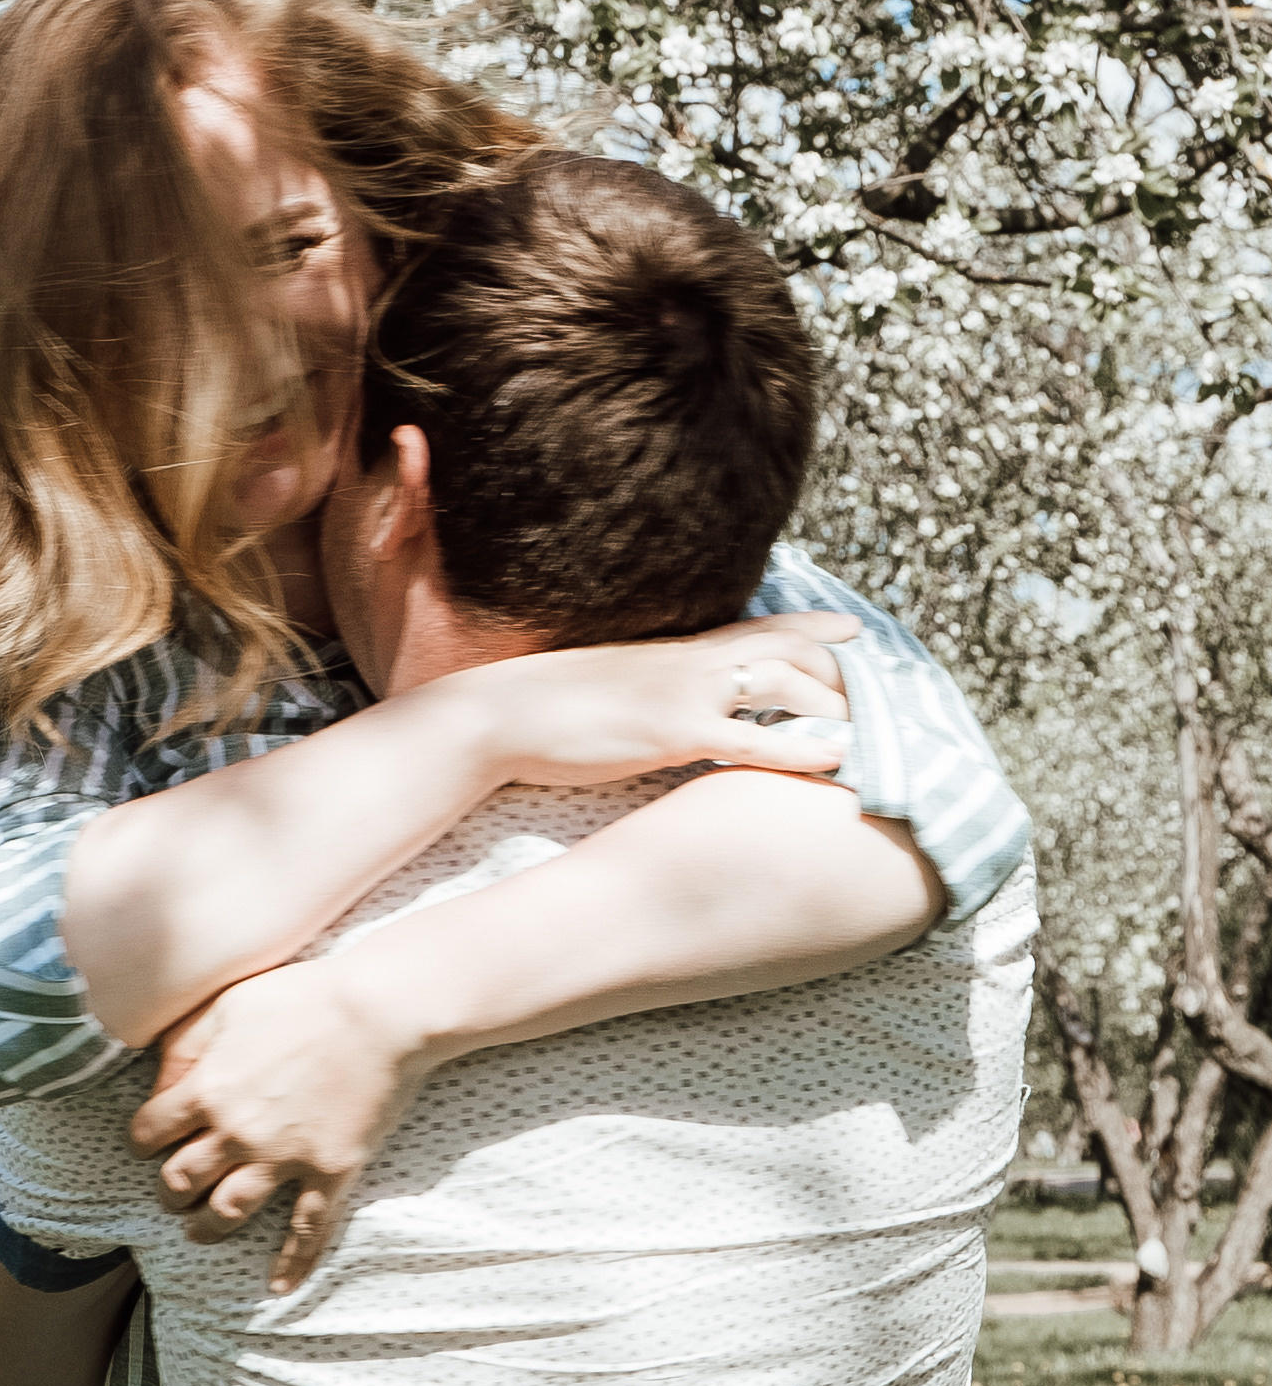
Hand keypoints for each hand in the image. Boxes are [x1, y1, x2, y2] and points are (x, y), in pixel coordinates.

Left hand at [128, 952, 419, 1295]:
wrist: (376, 1010)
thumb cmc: (300, 996)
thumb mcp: (226, 1003)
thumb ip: (184, 1043)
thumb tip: (159, 1084)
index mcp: (208, 1088)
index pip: (150, 1132)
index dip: (143, 1141)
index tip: (147, 1144)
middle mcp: (238, 1132)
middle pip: (182, 1181)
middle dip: (170, 1193)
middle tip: (173, 1195)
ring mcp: (284, 1158)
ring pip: (229, 1212)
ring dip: (208, 1229)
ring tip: (200, 1234)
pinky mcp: (329, 1172)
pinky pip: (307, 1231)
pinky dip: (291, 1264)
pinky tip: (279, 1286)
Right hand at [483, 611, 855, 786]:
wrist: (497, 715)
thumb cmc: (545, 707)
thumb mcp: (609, 682)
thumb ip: (649, 683)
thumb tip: (666, 696)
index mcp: (673, 650)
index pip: (756, 625)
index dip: (811, 626)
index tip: (854, 628)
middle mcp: (688, 661)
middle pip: (785, 646)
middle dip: (841, 666)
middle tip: (888, 690)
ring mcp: (684, 693)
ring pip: (783, 682)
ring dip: (836, 704)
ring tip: (878, 729)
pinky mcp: (674, 733)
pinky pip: (752, 737)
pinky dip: (799, 747)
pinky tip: (835, 760)